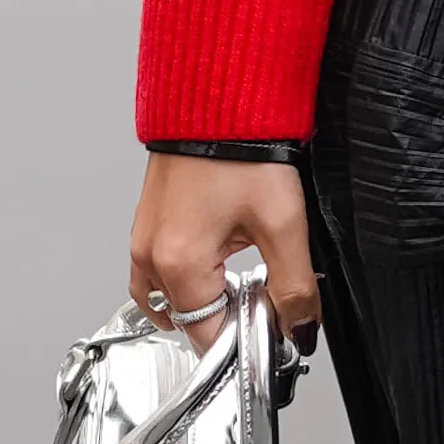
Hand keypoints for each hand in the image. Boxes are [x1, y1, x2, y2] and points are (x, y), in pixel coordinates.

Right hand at [133, 151, 321, 338]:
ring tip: (243, 287)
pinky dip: (186, 282)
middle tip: (267, 304)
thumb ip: (294, 288)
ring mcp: (144, 238)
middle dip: (229, 322)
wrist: (217, 100)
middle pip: (189, 321)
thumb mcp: (283, 226)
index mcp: (179, 263)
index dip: (247, 342)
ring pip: (170, 300)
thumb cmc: (242, 149)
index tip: (275, 334)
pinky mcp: (148, 222)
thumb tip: (299, 329)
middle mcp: (151, 255)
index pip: (209, 338)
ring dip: (206, 303)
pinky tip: (216, 269)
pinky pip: (158, 273)